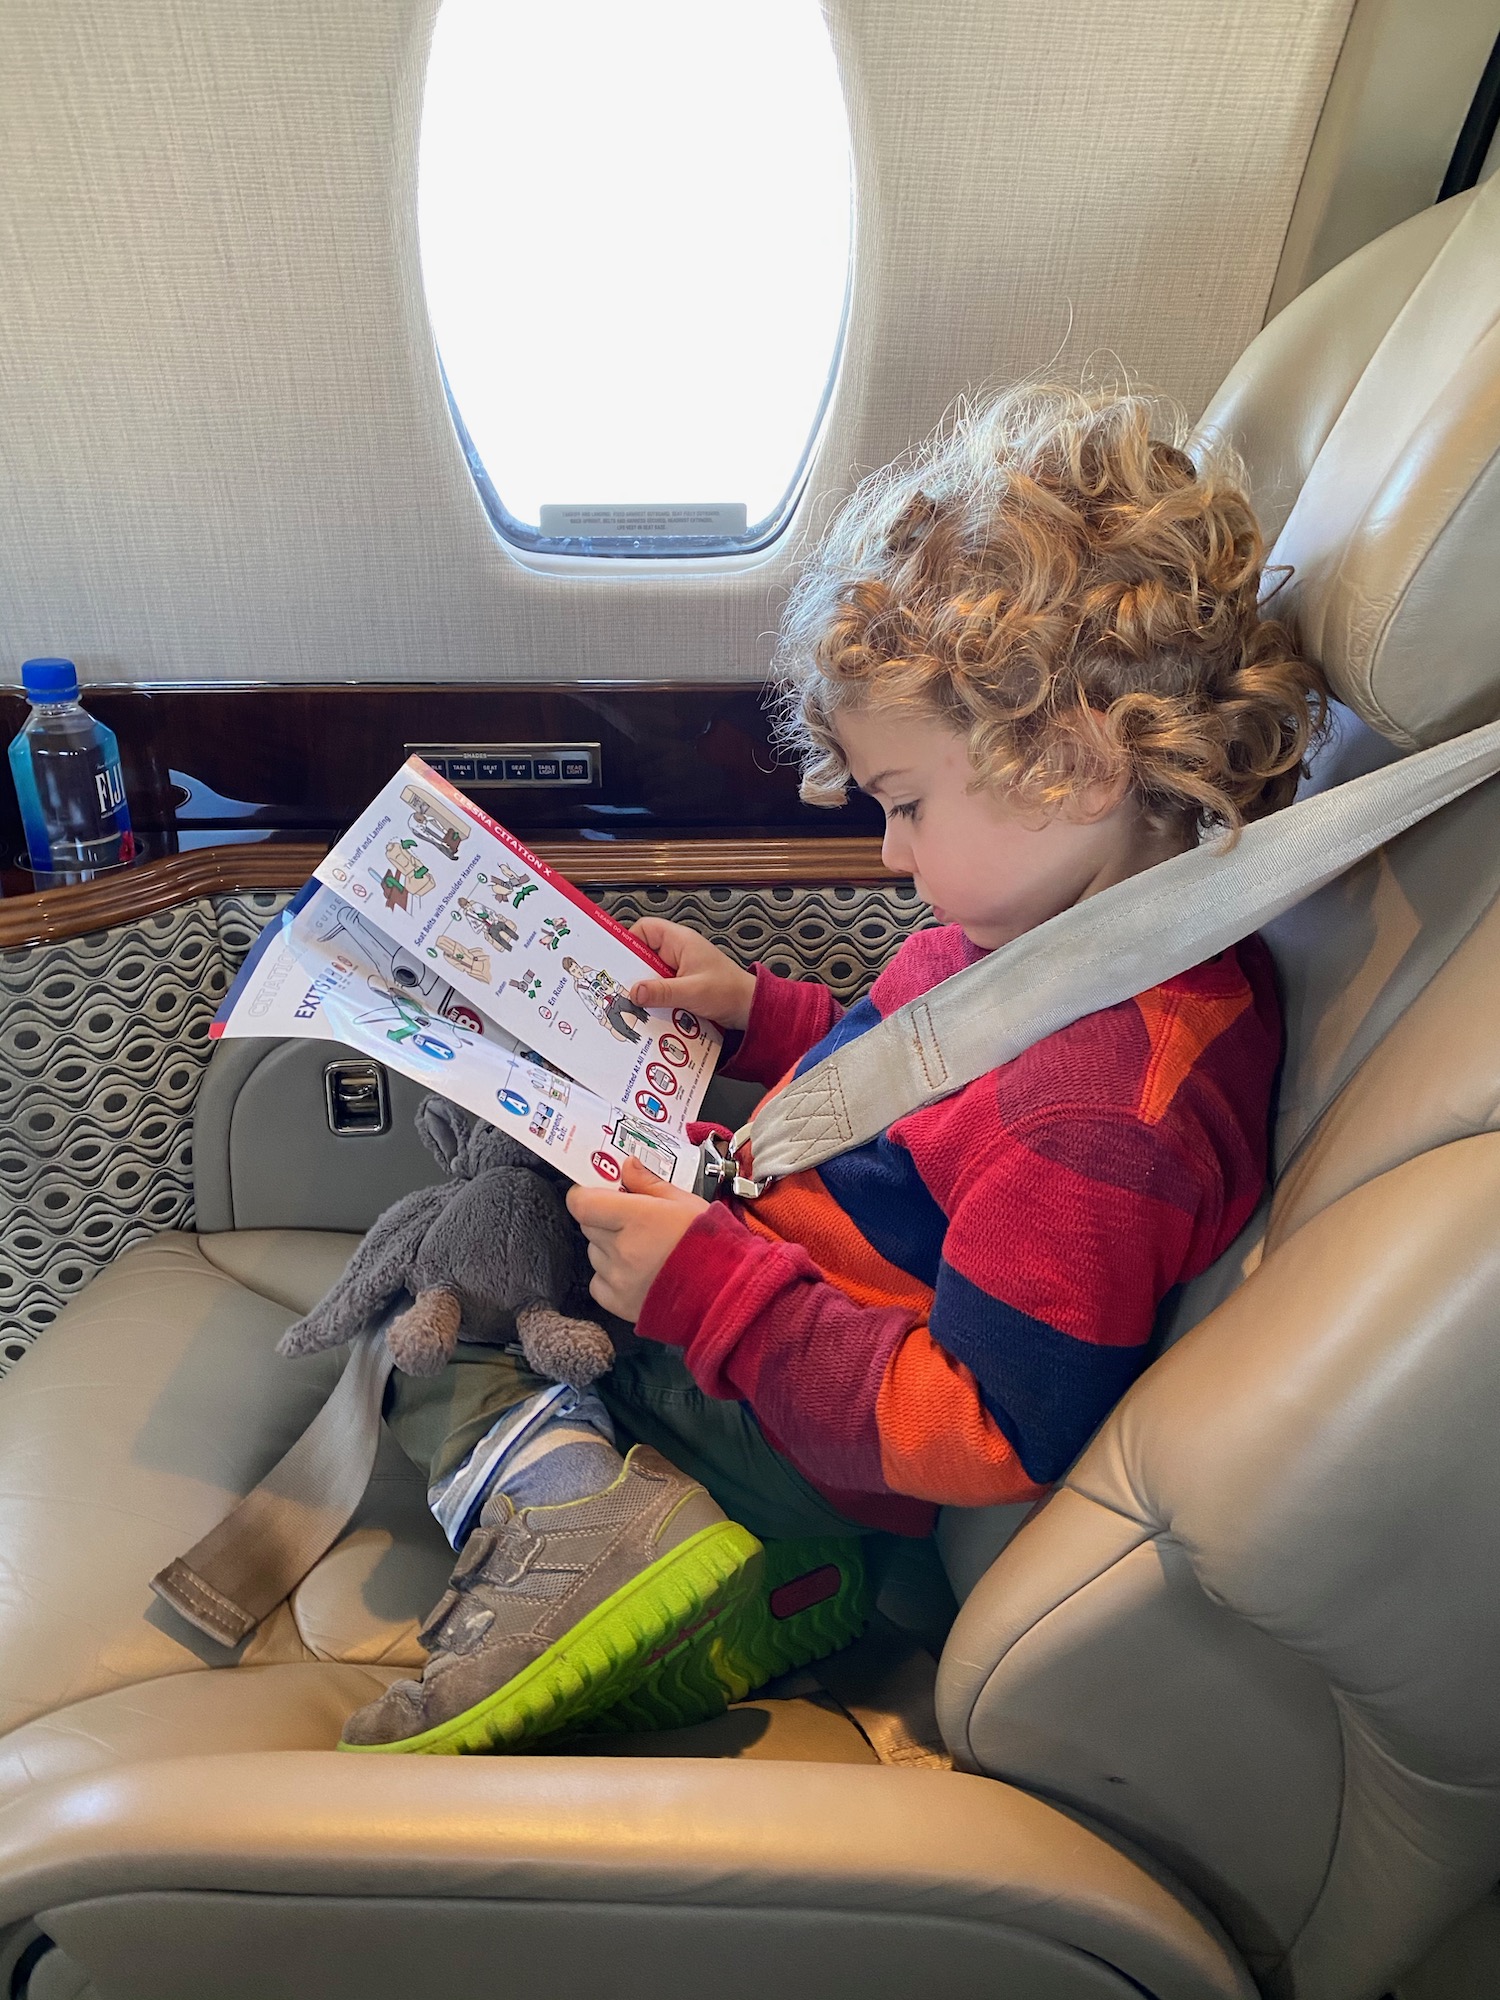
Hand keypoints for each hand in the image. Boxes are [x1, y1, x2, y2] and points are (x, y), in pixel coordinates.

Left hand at [566, 1157, 709, 1320]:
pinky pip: (598, 1283)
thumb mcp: (684, 1202)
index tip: (597, 1193)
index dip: (584, 1195)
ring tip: (641, 1250)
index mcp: (637, 1218)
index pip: (582, 1203)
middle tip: (630, 1221)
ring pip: (594, 1253)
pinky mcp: (618, 1304)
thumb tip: (626, 1166)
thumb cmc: (710, 1243)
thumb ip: (649, 1183)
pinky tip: (636, 1273)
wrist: (726, 1292)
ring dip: (608, 1248)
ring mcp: (618, 1279)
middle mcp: (622, 1249)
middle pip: (589, 1226)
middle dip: (603, 1219)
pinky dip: (610, 1276)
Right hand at [627, 917, 755, 1031]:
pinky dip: (654, 999)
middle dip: (633, 972)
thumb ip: (661, 991)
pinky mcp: (681, 986)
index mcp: (680, 941)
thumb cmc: (729, 991)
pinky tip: (650, 1012)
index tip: (616, 960)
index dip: (628, 941)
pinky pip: (660, 989)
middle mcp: (677, 952)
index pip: (645, 929)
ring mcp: (679, 969)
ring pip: (650, 975)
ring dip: (645, 990)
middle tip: (620, 988)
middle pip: (643, 955)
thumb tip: (634, 992)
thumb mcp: (691, 991)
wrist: (751, 1009)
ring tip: (633, 1004)